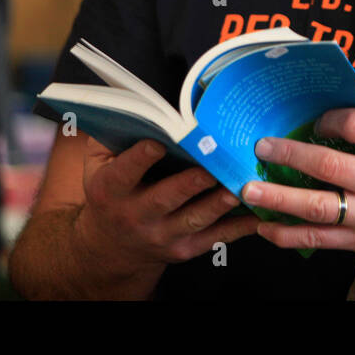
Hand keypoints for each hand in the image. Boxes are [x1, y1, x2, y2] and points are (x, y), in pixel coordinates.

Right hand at [76, 137, 259, 268]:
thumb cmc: (110, 194)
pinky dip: (239, 227)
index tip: (159, 143)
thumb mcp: (97, 166)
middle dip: (190, 183)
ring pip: (194, 219)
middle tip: (211, 166)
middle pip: (165, 199)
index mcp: (111, 190)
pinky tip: (258, 214)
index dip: (140, 159)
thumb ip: (109, 138)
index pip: (124, 173)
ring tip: (237, 186)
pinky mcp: (185, 249)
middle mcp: (136, 215)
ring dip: (217, 203)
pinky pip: (215, 238)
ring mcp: (162, 235)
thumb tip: (132, 106)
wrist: (112, 247)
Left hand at [240, 95, 354, 281]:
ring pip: (318, 206)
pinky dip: (289, 235)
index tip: (316, 120)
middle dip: (290, 153)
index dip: (331, 119)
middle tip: (262, 147)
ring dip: (279, 197)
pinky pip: (320, 239)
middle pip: (328, 165)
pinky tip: (266, 227)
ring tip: (249, 189)